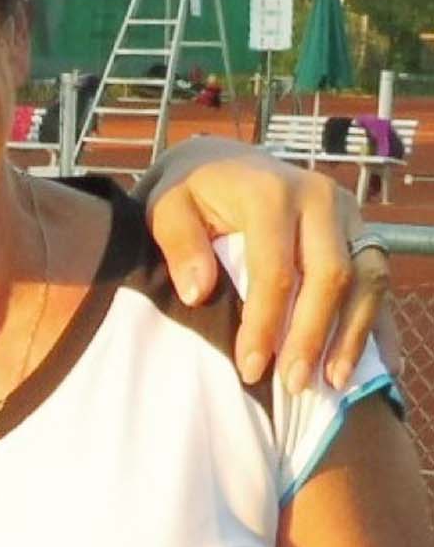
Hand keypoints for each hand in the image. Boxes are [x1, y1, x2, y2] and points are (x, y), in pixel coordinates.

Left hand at [138, 138, 395, 391]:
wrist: (222, 161)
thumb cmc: (189, 193)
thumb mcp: (165, 207)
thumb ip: (178, 243)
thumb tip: (198, 292)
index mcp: (270, 192)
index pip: (275, 269)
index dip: (266, 323)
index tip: (251, 368)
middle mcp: (319, 198)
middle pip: (330, 276)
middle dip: (313, 336)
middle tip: (293, 385)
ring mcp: (348, 213)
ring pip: (366, 279)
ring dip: (352, 335)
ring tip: (333, 383)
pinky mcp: (361, 229)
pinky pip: (380, 279)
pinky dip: (378, 323)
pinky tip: (378, 365)